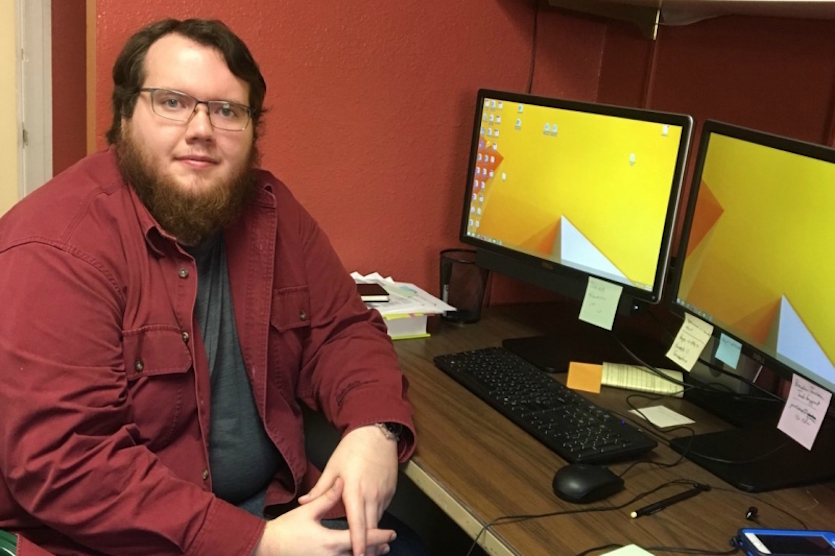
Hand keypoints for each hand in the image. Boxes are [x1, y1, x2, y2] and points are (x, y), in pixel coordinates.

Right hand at [252, 478, 395, 555]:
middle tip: (388, 544)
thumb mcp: (307, 512)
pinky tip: (354, 554)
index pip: (361, 538)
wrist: (267, 548)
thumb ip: (327, 498)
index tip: (391, 534)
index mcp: (330, 542)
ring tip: (378, 551)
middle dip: (376, 550)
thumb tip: (342, 482)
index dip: (379, 536)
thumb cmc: (286, 529)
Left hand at [298, 425, 398, 555]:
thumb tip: (304, 501)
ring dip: (372, 534)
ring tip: (365, 547)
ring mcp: (383, 493)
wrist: (377, 433)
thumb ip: (321, 489)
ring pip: (378, 520)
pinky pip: (383, 510)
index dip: (358, 543)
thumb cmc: (353, 448)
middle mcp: (371, 495)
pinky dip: (376, 519)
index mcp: (354, 490)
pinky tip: (370, 524)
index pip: (358, 523)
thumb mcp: (333, 466)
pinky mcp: (390, 491)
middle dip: (367, 546)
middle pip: (371, 528)